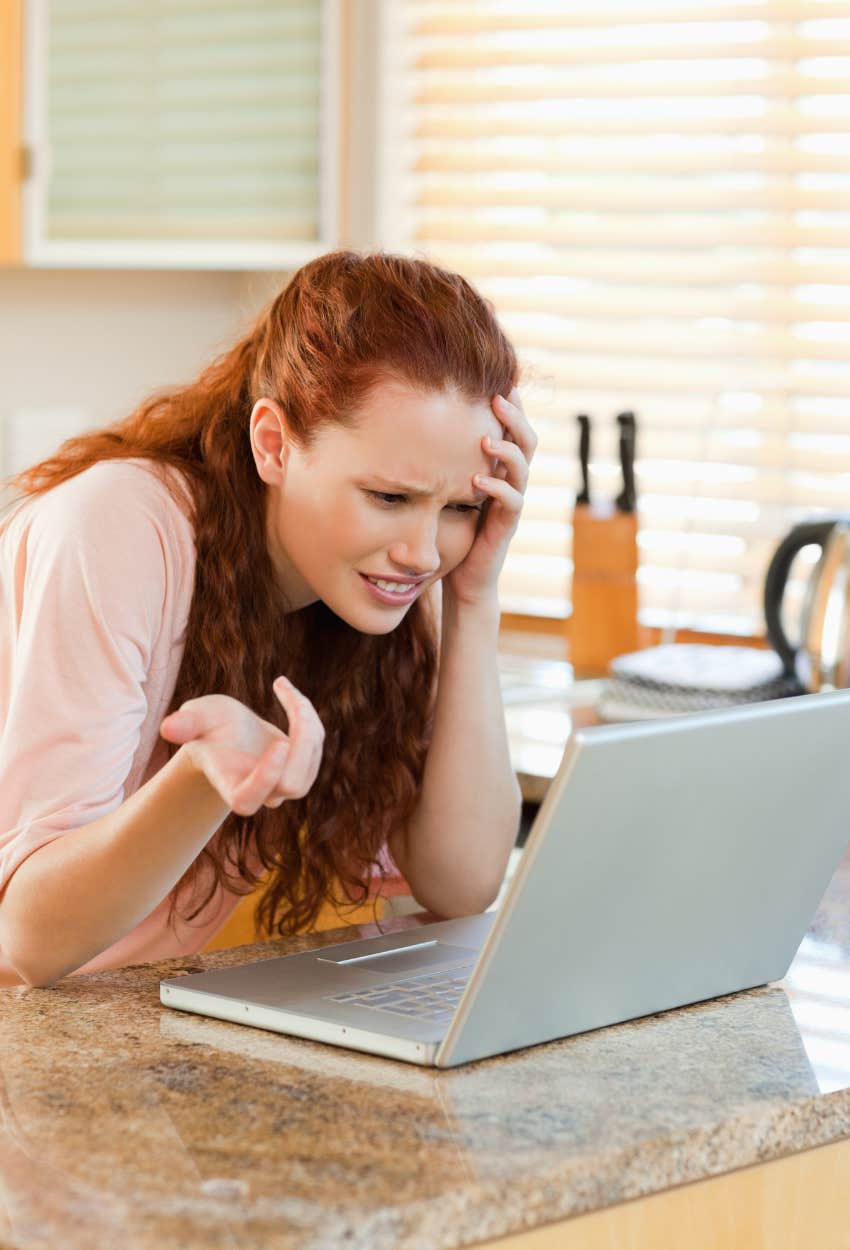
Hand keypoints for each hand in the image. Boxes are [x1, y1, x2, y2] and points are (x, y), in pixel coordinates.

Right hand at [159, 677, 323, 815]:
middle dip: (302, 745)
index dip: (265, 779)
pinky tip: (285, 690)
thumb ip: (185, 725)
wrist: (225, 733)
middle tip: (297, 706)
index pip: (248, 800)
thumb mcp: (195, 719)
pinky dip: (306, 713)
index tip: (278, 746)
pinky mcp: (303, 765)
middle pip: (294, 785)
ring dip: (307, 722)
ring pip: (310, 763)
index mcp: (232, 787)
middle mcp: (262, 792)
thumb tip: (168, 728)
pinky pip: (316, 742)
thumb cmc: (206, 727)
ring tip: (284, 689)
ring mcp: (285, 783)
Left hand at [445, 387, 536, 607]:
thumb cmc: (449, 529)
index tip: (499, 378)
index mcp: (498, 469)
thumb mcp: (443, 486)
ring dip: (507, 450)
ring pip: (523, 469)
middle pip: (527, 441)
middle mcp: (510, 482)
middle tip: (499, 397)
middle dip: (515, 417)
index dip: (511, 405)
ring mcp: (510, 504)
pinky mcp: (505, 527)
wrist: (462, 577)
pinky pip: (511, 503)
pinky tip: (478, 480)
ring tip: (486, 438)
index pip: (511, 430)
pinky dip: (497, 488)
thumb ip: (439, 460)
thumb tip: (410, 421)